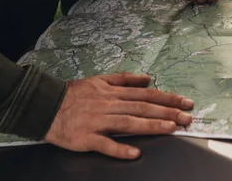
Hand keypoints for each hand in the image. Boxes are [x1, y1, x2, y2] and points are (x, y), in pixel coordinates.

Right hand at [44, 73, 193, 159]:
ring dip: (151, 125)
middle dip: (167, 112)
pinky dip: (120, 148)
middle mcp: (109, 104)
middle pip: (143, 107)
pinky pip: (105, 144)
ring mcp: (98, 121)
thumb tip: (148, 78)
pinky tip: (135, 153)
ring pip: (129, 122)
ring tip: (170, 128)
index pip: (147, 94)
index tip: (186, 103)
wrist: (44, 105)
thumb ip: (125, 79)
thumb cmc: (74, 94)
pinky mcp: (86, 137)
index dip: (168, 98)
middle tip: (187, 118)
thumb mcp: (100, 79)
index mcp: (113, 92)